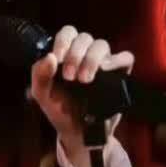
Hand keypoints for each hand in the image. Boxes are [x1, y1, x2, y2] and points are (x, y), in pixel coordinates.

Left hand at [29, 25, 133, 166]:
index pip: (68, 33)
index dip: (63, 42)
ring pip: (102, 45)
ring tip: (85, 81)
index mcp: (67, 54)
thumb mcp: (42, 95)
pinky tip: (106, 71)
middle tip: (70, 77)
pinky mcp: (120, 75)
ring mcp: (104, 64)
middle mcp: (86, 55)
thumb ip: (39, 75)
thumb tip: (50, 57)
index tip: (58, 59)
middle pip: (85, 37)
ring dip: (92, 59)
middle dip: (75, 54)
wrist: (78, 134)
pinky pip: (126, 58)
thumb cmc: (61, 110)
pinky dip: (117, 60)